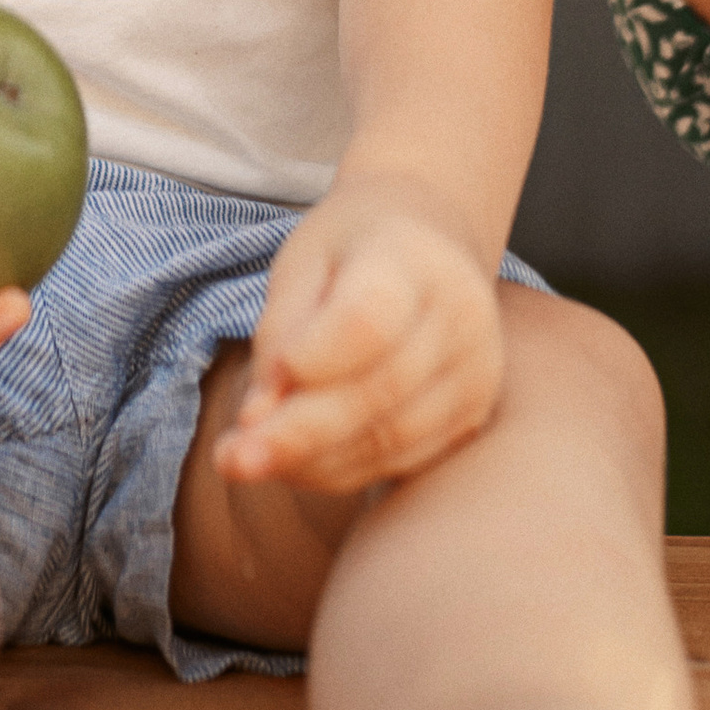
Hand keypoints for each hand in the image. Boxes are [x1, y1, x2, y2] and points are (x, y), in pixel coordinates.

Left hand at [215, 180, 504, 496]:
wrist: (429, 240)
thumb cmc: (352, 248)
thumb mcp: (302, 262)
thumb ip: (279, 334)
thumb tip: (257, 421)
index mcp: (413, 257)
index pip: (367, 322)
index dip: (311, 361)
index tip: (264, 377)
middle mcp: (462, 316)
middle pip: (379, 391)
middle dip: (298, 433)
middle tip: (232, 459)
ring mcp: (477, 371)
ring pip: (391, 439)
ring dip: (315, 461)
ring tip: (252, 461)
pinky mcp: (474, 414)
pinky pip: (403, 459)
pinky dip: (343, 469)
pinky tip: (297, 463)